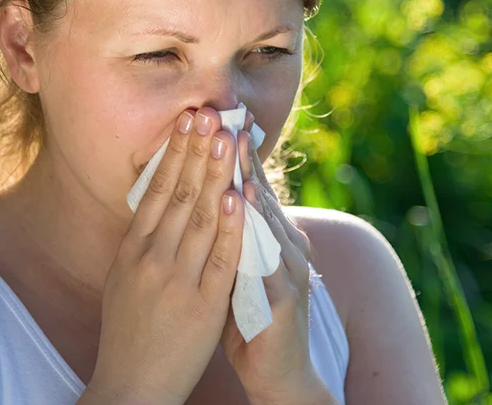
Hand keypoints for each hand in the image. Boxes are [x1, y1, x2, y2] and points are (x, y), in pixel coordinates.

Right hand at [86, 107, 245, 404]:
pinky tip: (234, 196)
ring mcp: (176, 281)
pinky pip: (218, 259)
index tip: (187, 121)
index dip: (174, 153)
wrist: (131, 386)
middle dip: (195, 151)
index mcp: (132, 251)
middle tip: (207, 113)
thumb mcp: (124, 280)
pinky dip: (227, 226)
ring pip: (198, 217)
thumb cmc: (129, 334)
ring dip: (214, 174)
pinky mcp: (201, 305)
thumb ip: (142, 243)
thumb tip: (154, 204)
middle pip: (177, 195)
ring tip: (224, 138)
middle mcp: (151, 259)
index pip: (156, 191)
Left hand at [219, 111, 331, 402]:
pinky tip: (243, 204)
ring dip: (249, 179)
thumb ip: (224, 236)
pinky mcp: (286, 298)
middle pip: (261, 193)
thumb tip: (202, 197)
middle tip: (223, 117)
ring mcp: (290, 270)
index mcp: (270, 239)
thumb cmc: (250, 320)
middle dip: (239, 155)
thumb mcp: (233, 270)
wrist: (277, 375)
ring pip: (266, 218)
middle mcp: (286, 247)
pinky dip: (253, 229)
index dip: (231, 154)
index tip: (212, 119)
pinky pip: (267, 258)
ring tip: (232, 146)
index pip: (249, 187)